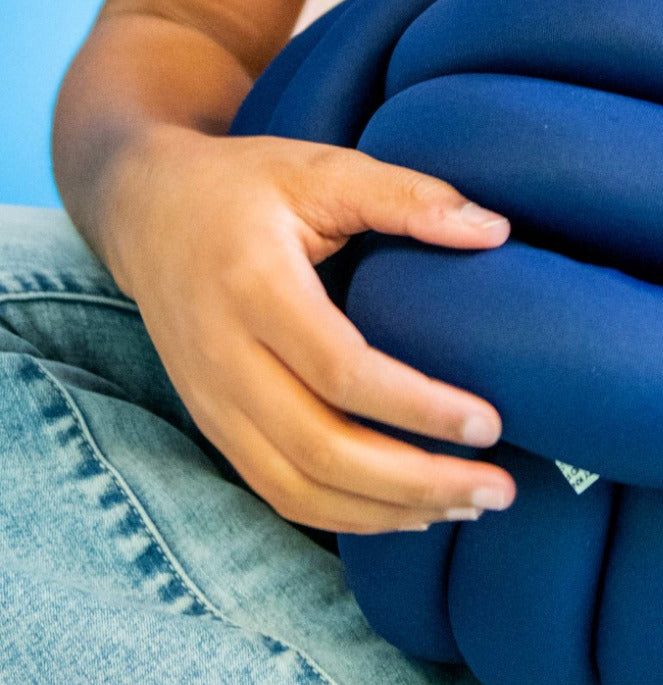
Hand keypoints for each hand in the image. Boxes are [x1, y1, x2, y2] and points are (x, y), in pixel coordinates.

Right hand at [102, 125, 517, 534]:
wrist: (145, 210)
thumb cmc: (245, 186)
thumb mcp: (322, 169)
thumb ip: (408, 196)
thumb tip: (496, 231)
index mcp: (254, 287)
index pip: (340, 371)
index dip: (418, 407)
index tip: (488, 423)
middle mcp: (224, 358)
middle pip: (322, 450)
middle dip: (417, 481)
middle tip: (496, 489)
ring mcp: (212, 401)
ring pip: (298, 489)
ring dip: (388, 512)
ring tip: (466, 506)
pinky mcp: (214, 424)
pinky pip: (278, 492)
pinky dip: (347, 515)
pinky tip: (408, 512)